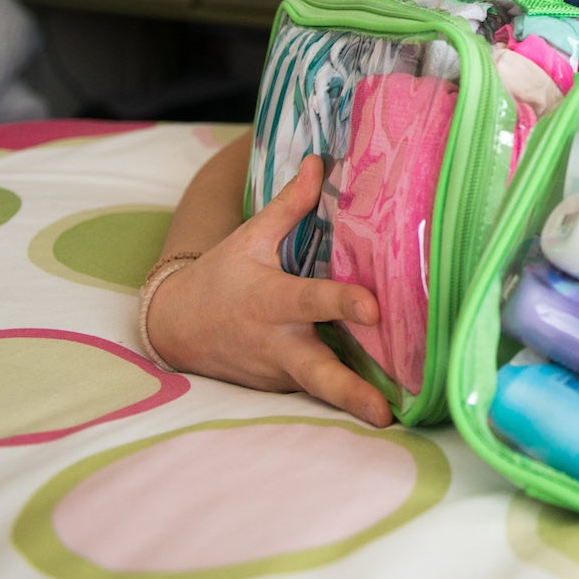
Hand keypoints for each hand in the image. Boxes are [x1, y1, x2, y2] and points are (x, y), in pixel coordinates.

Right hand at [147, 156, 392, 426]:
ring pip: (321, 388)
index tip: (374, 308)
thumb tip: (319, 161)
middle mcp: (278, 343)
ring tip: (403, 417)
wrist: (175, 327)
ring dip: (356, 401)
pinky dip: (345, 395)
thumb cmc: (220, 276)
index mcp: (271, 301)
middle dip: (351, 394)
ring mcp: (280, 373)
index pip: (313, 300)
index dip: (343, 304)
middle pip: (318, 374)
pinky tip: (386, 401)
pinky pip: (316, 388)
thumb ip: (290, 205)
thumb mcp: (250, 238)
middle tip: (386, 414)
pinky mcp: (282, 389)